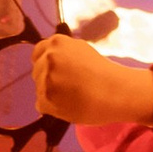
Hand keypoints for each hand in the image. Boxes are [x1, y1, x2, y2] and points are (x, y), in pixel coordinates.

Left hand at [32, 35, 152, 127]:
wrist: (115, 92)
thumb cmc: (104, 73)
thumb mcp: (82, 50)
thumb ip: (63, 53)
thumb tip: (49, 58)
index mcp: (57, 43)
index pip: (38, 53)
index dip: (45, 63)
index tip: (55, 72)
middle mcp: (48, 58)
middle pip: (37, 71)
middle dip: (48, 79)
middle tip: (68, 87)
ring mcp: (45, 78)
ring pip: (39, 89)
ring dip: (51, 94)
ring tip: (72, 97)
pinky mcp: (45, 98)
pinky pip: (41, 105)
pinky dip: (52, 108)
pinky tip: (68, 106)